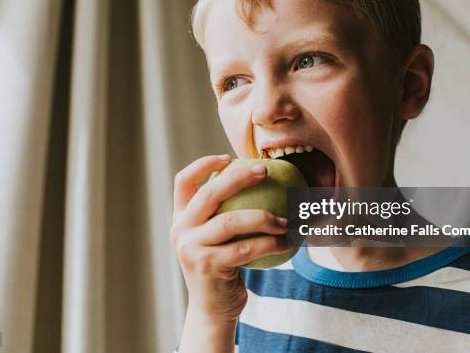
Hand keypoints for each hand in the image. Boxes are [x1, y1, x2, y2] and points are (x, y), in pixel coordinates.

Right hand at [170, 154, 290, 322]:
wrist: (213, 310)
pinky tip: (289, 240)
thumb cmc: (223, 267)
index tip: (229, 158)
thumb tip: (259, 181)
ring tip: (286, 219)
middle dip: (238, 178)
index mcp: (180, 219)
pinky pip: (246, 248)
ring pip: (230, 222)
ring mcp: (191, 249)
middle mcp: (181, 230)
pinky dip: (271, 243)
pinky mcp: (208, 266)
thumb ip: (224, 214)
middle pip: (209, 194)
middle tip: (265, 171)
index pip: (183, 181)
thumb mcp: (215, 239)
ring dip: (264, 217)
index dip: (203, 164)